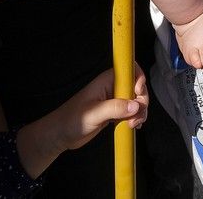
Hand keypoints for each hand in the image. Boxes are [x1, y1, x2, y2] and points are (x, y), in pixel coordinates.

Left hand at [17, 65, 149, 178]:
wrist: (61, 134)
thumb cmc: (72, 119)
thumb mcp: (94, 113)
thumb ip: (115, 108)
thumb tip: (136, 105)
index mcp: (106, 81)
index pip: (129, 69)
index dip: (138, 77)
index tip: (137, 93)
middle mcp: (112, 88)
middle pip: (137, 87)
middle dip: (141, 101)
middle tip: (136, 117)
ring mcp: (114, 101)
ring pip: (135, 101)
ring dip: (140, 112)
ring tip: (133, 125)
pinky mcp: (114, 113)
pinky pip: (131, 112)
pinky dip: (136, 118)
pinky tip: (133, 127)